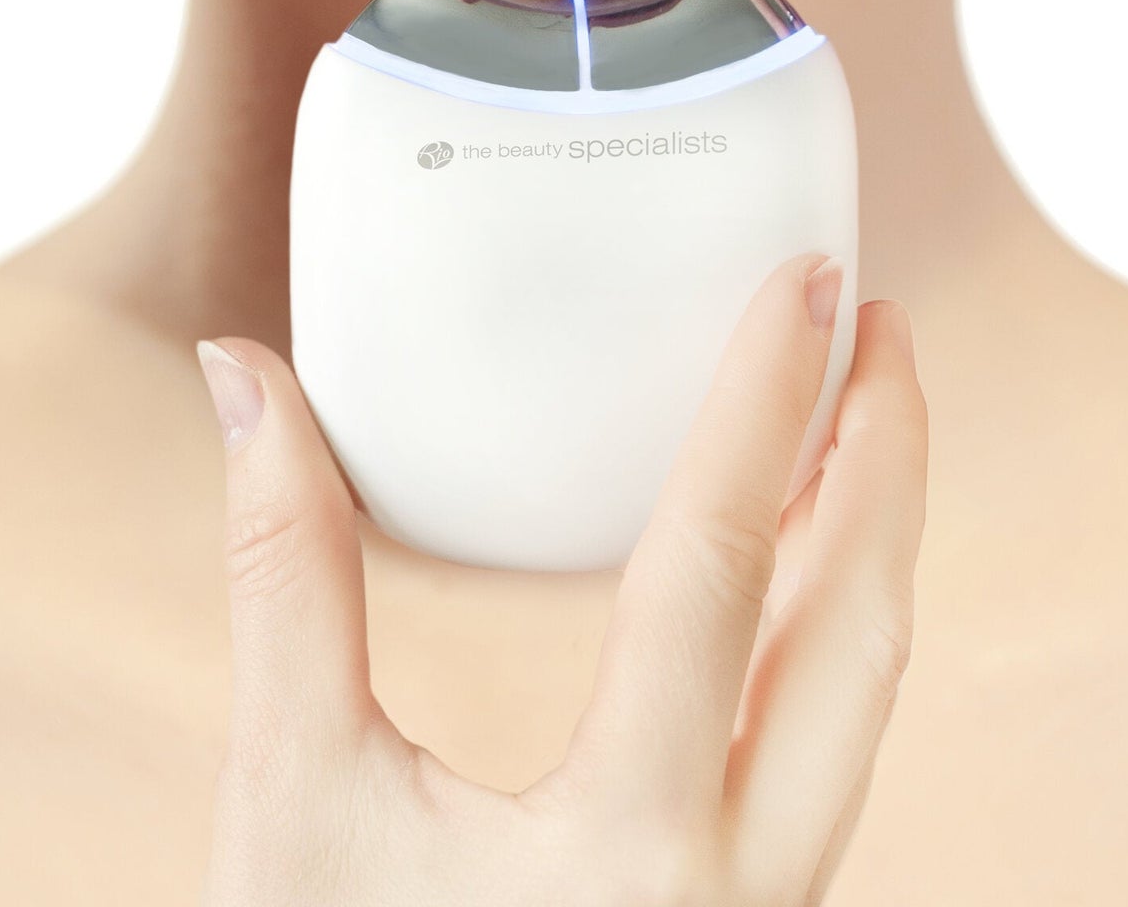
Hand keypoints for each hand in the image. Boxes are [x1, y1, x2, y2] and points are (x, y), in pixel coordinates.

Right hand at [195, 252, 926, 905]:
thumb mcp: (291, 803)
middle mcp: (739, 889)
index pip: (719, 569)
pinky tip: (805, 572)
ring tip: (860, 418)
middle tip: (880, 325)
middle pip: (860, 633)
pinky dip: (835, 627)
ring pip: (868, 698)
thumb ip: (283, 576)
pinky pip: (835, 746)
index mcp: (625, 848)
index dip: (768, 402)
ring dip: (873, 541)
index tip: (812, 282)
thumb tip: (242, 383)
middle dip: (885, 459)